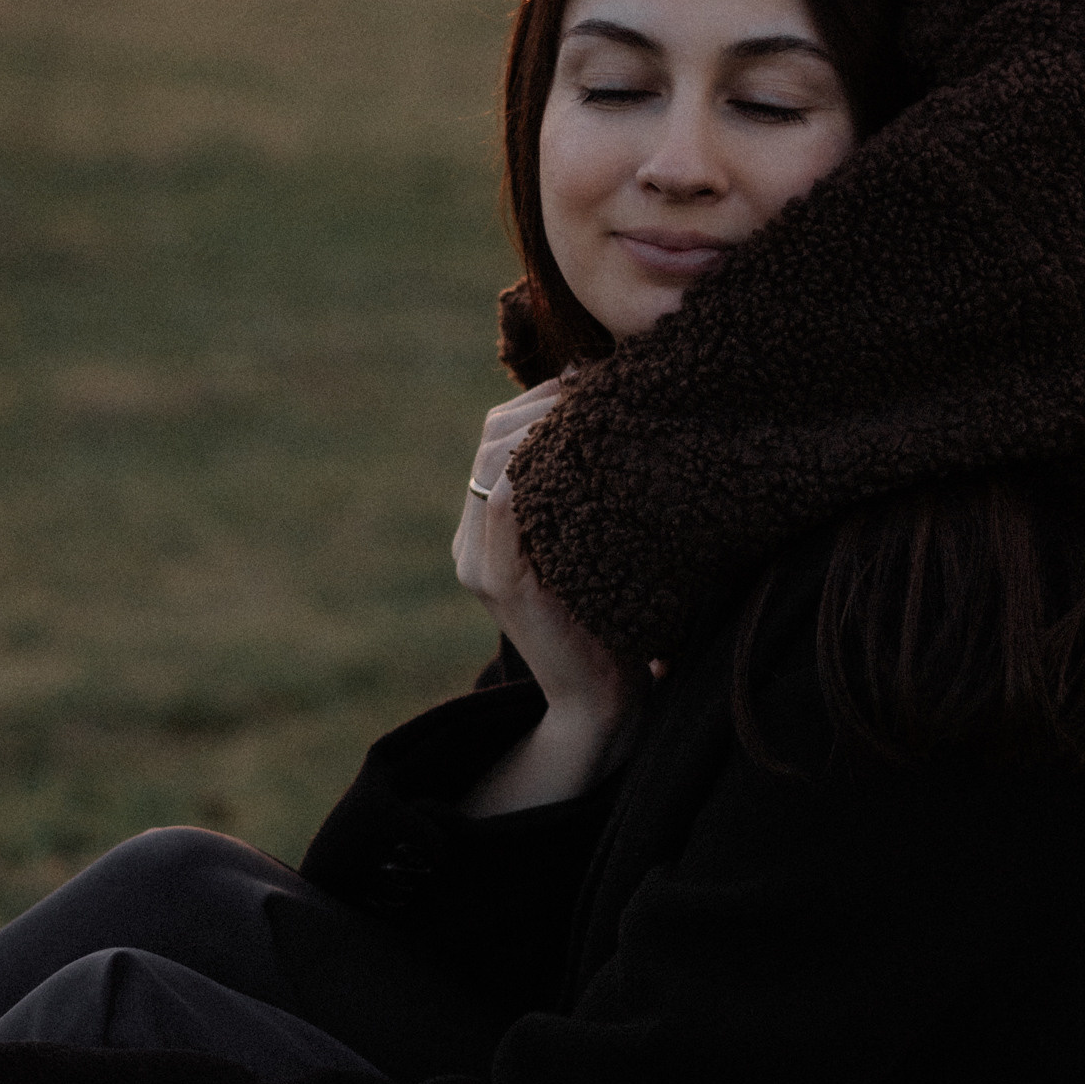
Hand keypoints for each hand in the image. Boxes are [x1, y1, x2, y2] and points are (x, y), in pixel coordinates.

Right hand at [452, 386, 638, 809]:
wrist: (599, 702)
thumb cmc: (613, 618)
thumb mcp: (591, 542)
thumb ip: (581, 494)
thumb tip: (609, 417)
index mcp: (485, 531)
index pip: (495, 437)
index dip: (538, 400)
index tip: (590, 381)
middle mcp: (471, 543)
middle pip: (489, 439)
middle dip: (541, 403)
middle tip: (597, 387)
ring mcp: (477, 562)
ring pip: (491, 462)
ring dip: (543, 426)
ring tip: (593, 411)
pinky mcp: (498, 582)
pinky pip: (502, 502)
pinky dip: (533, 466)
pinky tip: (576, 450)